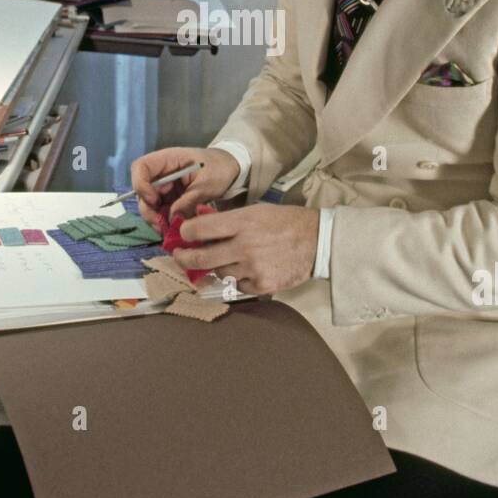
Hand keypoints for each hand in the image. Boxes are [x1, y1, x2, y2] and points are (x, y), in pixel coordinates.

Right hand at [130, 145, 240, 227]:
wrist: (230, 169)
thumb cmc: (219, 169)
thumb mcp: (207, 184)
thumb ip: (189, 200)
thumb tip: (173, 219)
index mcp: (167, 159)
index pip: (140, 167)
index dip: (140, 184)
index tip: (153, 200)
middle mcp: (161, 172)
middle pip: (142, 190)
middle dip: (148, 209)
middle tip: (161, 225)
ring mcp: (165, 186)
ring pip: (149, 204)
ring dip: (156, 218)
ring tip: (169, 230)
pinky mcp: (170, 198)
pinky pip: (161, 210)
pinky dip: (165, 221)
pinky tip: (174, 228)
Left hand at [169, 203, 319, 297]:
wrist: (318, 242)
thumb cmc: (285, 222)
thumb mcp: (256, 211)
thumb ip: (229, 220)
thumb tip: (199, 227)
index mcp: (242, 222)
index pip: (199, 229)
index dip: (185, 232)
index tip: (182, 234)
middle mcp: (244, 246)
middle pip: (201, 258)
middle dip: (183, 257)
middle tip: (179, 255)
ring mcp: (253, 269)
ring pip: (219, 273)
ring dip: (217, 267)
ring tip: (227, 258)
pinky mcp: (262, 286)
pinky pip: (237, 286)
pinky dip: (237, 279)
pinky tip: (248, 269)